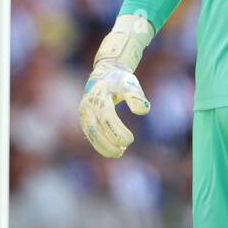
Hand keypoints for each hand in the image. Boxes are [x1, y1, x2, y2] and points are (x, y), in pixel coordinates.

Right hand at [78, 13, 155, 158]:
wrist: (104, 74)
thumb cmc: (119, 80)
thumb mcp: (129, 82)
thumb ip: (136, 95)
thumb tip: (144, 110)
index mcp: (98, 95)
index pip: (106, 116)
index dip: (117, 130)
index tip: (130, 140)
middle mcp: (88, 105)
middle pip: (95, 129)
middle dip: (108, 143)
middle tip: (123, 150)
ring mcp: (84, 113)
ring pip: (90, 134)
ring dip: (103, 146)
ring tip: (118, 153)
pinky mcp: (84, 119)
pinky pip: (90, 135)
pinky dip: (100, 144)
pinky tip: (112, 150)